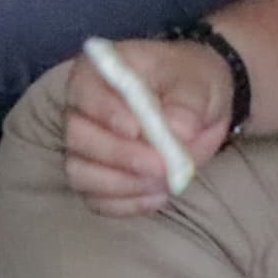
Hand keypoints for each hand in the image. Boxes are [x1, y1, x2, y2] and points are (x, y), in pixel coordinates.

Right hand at [62, 36, 236, 214]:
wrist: (199, 107)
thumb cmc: (191, 84)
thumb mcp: (198, 83)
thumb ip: (187, 102)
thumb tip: (178, 129)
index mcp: (99, 74)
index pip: (85, 93)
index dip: (106, 113)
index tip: (137, 130)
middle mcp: (83, 110)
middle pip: (78, 137)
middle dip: (119, 156)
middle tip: (161, 166)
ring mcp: (87, 147)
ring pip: (81, 173)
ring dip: (122, 185)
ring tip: (164, 183)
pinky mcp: (99, 178)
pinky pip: (97, 200)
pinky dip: (126, 204)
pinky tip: (158, 195)